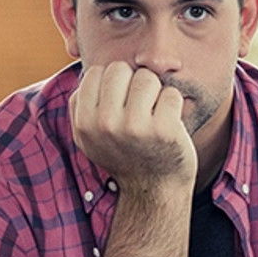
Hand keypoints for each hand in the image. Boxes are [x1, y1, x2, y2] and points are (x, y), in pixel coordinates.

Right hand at [69, 62, 196, 189]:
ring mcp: (135, 127)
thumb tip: (88, 67)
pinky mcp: (164, 129)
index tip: (120, 104)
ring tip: (153, 115)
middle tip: (140, 108)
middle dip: (133, 83)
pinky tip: (169, 124)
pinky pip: (171, 93)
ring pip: (147, 77)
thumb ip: (83, 106)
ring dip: (155, 92)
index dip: (113, 83)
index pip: (97, 72)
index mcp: (84, 123)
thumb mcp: (91, 136)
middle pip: (121, 69)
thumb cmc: (126, 155)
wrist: (154, 190)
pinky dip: (174, 105)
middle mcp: (105, 124)